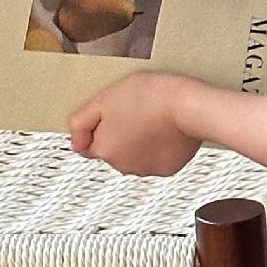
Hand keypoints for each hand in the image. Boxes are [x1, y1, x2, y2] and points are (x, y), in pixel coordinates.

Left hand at [68, 73, 201, 176]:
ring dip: (140, 143)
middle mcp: (123, 166)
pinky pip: (157, 160)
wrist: (190, 106)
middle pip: (113, 151)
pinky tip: (166, 132)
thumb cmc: (151, 97)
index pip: (90, 145)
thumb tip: (75, 143)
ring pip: (135, 157)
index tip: (117, 114)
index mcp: (104, 149)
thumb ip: (80, 122)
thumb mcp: (104, 98)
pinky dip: (160, 149)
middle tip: (136, 113)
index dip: (102, 127)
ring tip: (153, 121)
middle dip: (121, 136)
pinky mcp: (168, 169)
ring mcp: (146, 169)